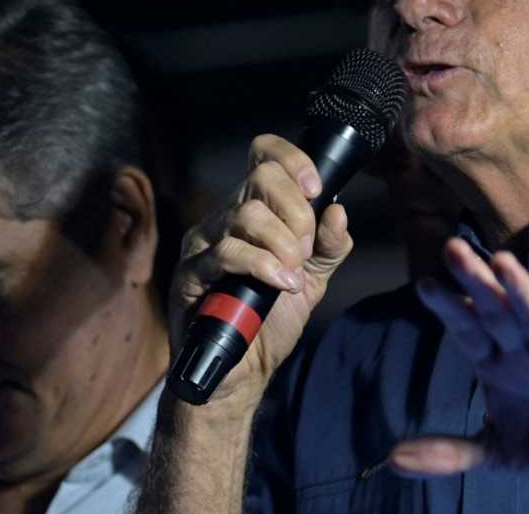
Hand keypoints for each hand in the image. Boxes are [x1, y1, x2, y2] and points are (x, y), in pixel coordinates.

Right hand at [169, 134, 353, 404]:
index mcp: (253, 210)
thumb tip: (338, 210)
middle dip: (297, 212)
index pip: (264, 156)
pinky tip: (282, 284)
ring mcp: (203, 243)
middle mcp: (224, 217)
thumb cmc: (271, 320)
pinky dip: (264, 266)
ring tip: (293, 274)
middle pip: (261, 177)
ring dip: (283, 243)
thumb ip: (330, 246)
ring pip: (247, 214)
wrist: (244, 372)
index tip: (316, 188)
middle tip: (306, 251)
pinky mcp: (190, 273)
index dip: (293, 160)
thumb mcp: (313, 279)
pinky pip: (228, 252)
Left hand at [390, 238, 528, 481]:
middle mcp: (528, 350)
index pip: (469, 331)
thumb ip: (451, 452)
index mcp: (500, 365)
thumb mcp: (501, 452)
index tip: (424, 285)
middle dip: (476, 283)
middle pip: (497, 312)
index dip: (449, 309)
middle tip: (452, 249)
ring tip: (501, 261)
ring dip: (520, 289)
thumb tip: (391, 461)